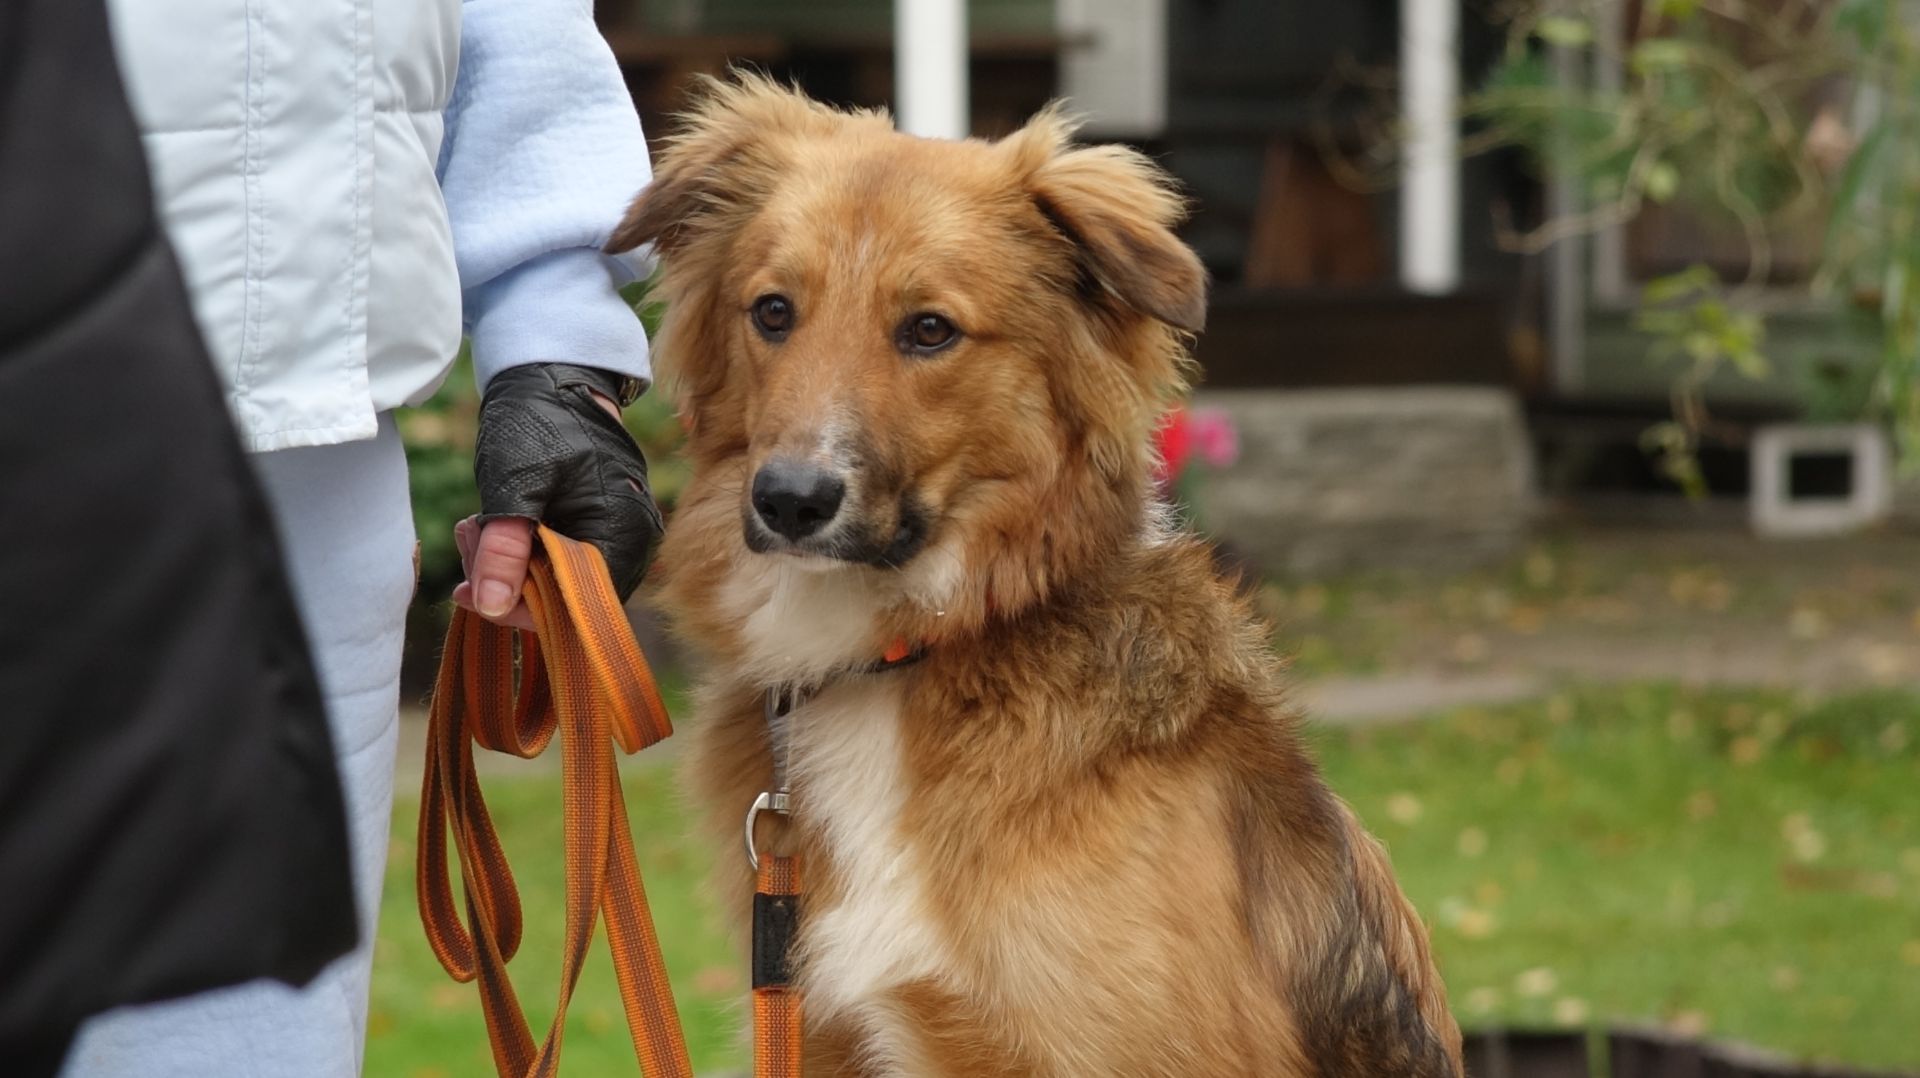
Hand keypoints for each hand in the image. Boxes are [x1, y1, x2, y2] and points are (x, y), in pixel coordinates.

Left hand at [453, 364, 662, 628]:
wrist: (557, 375)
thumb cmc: (542, 420)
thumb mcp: (515, 482)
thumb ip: (505, 547)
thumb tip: (492, 608)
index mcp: (623, 531)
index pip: (578, 605)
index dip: (522, 608)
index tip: (470, 590)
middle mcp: (632, 540)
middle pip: (567, 596)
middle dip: (506, 580)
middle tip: (465, 540)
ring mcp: (617, 532)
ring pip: (557, 578)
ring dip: (507, 563)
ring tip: (470, 527)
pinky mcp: (599, 524)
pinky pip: (558, 557)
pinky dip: (520, 548)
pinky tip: (489, 527)